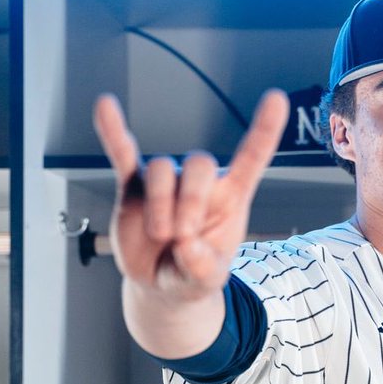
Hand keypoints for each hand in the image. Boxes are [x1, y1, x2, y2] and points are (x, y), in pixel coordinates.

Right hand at [92, 90, 289, 300]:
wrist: (158, 285)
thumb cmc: (192, 274)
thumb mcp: (206, 281)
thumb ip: (202, 267)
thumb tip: (184, 245)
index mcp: (230, 199)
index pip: (251, 158)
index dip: (264, 130)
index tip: (276, 99)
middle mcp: (199, 183)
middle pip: (198, 164)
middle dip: (190, 200)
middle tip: (181, 235)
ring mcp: (166, 183)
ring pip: (162, 168)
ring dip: (159, 204)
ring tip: (160, 234)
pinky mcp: (132, 187)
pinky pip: (122, 153)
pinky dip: (113, 132)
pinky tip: (106, 105)